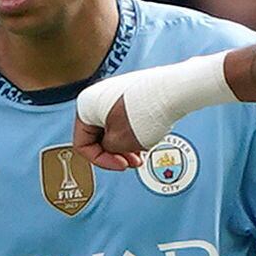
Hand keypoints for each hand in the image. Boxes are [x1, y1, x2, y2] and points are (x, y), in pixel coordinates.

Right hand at [70, 65, 185, 171]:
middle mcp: (97, 95)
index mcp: (85, 105)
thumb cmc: (146, 111)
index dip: (101, 160)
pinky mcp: (131, 92)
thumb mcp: (119, 143)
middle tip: (130, 160)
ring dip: (126, 143)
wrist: (172, 91)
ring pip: (114, 127)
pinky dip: (133, 130)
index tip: (119, 164)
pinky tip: (146, 136)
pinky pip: (125, 117)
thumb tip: (111, 147)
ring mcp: (115, 92)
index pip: (82, 144)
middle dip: (116, 152)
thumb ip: (107, 149)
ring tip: (142, 148)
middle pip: (99, 135)